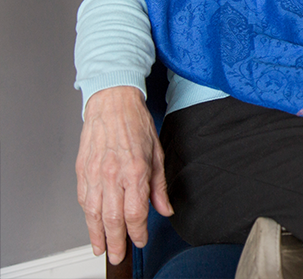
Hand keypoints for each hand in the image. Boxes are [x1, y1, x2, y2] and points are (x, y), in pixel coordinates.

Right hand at [76, 86, 172, 264]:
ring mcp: (94, 174)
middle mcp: (113, 175)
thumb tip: (165, 208)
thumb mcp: (157, 153)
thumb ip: (159, 185)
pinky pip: (83, 200)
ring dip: (97, 234)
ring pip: (93, 214)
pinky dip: (87, 216)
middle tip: (117, 255)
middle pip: (112, 219)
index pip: (135, 213)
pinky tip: (92, 224)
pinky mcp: (82, 171)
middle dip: (115, 242)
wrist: (112, 103)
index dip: (138, 232)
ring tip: (101, 248)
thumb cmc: (136, 123)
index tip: (141, 240)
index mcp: (135, 171)